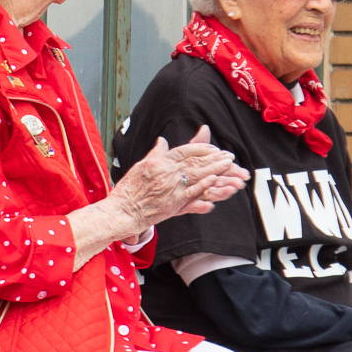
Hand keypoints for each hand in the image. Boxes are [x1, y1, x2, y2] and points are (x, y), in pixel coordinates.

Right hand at [109, 126, 247, 233]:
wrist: (123, 210)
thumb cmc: (129, 190)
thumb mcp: (140, 166)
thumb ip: (155, 153)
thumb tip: (162, 140)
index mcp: (158, 161)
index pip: (184, 150)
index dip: (201, 148)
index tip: (213, 148)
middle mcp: (166, 171)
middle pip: (195, 161)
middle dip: (214, 158)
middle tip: (229, 156)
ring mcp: (170, 186)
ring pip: (197, 174)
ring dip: (215, 168)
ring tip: (229, 164)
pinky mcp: (174, 201)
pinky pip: (193, 191)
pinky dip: (205, 185)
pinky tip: (216, 179)